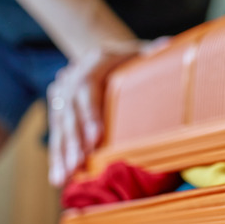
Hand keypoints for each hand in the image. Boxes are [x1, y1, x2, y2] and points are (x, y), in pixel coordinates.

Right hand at [47, 40, 166, 186]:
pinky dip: (58, 155)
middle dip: (74, 139)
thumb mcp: (145, 52)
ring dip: (62, 152)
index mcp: (95, 60)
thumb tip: (167, 46)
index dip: (90, 112)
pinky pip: (57, 132)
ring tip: (64, 177)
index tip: (97, 137)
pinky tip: (59, 176)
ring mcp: (63, 91)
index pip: (87, 86)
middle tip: (79, 163)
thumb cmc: (135, 58)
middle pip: (69, 109)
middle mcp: (73, 74)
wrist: (109, 53)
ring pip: (59, 124)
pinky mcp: (59, 107)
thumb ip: (154, 53)